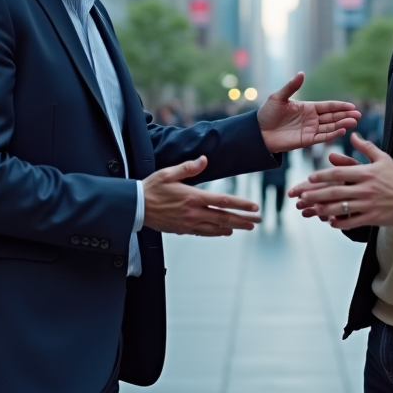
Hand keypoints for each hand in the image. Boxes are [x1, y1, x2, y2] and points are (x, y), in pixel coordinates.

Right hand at [143, 156, 261, 235]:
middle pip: (223, 217)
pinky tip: (225, 232)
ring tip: (246, 227)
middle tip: (257, 220)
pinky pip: (204, 233)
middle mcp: (193, 212)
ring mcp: (188, 223)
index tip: (254, 206)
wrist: (136, 207)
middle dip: (243, 219)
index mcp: (192, 197)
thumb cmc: (151, 188)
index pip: (223, 201)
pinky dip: (217, 233)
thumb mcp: (169, 173)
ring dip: (233, 227)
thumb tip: (204, 159)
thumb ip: (188, 167)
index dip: (240, 204)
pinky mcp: (182, 229)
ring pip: (216, 228)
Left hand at [257, 72, 360, 153]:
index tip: (352, 106)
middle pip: (332, 117)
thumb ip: (291, 87)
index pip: (328, 106)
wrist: (258, 132)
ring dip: (341, 125)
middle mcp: (312, 119)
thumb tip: (301, 73)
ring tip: (353, 122)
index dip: (340, 106)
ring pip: (330, 127)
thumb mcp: (278, 97)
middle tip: (358, 115)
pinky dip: (332, 135)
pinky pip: (321, 138)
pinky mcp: (306, 141)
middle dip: (345, 116)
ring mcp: (310, 130)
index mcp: (308, 108)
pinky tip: (341, 131)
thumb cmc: (267, 113)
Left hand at [288, 134, 392, 229]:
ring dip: (324, 209)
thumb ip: (366, 147)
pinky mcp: (372, 218)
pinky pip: (352, 222)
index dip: (323, 176)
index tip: (310, 178)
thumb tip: (352, 134)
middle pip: (335, 192)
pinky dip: (340, 222)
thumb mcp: (383, 158)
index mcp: (366, 173)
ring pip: (341, 208)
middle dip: (317, 194)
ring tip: (311, 209)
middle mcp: (365, 189)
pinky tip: (330, 222)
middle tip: (302, 196)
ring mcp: (368, 205)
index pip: (339, 174)